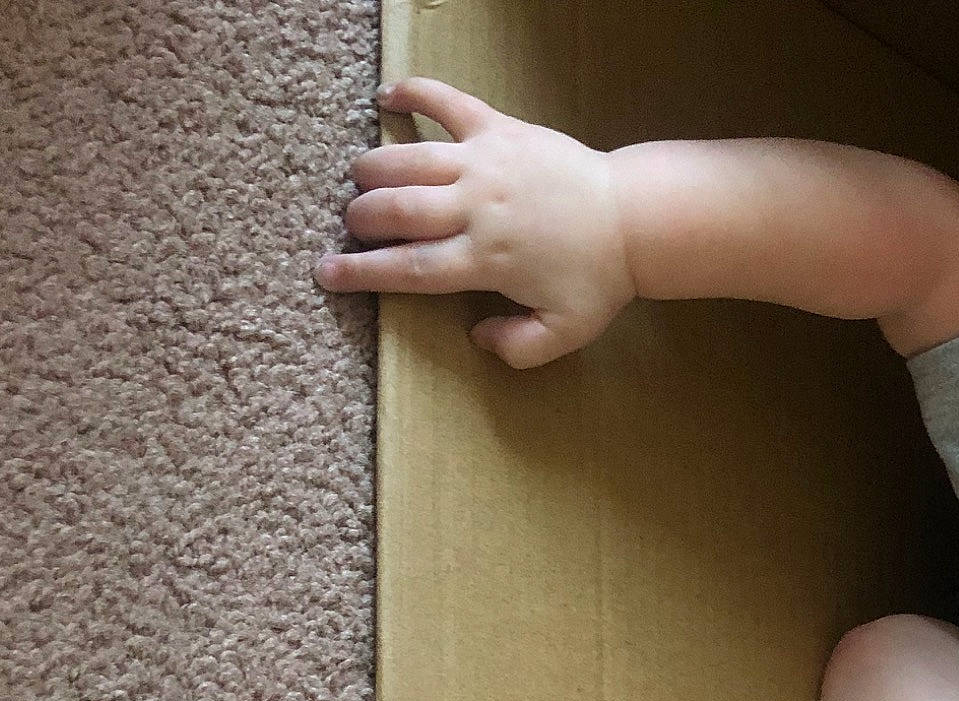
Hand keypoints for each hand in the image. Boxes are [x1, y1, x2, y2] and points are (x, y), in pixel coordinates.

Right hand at [315, 77, 635, 367]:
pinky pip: (448, 103)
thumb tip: (477, 337)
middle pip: (398, 211)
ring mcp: (484, 164)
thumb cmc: (598, 278)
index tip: (325, 272)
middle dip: (363, 218)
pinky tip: (386, 95)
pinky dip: (415, 94)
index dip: (361, 272)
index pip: (407, 269)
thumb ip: (519, 347)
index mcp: (483, 261)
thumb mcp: (565, 332)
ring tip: (359, 179)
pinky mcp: (499, 129)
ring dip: (375, 168)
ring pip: (409, 160)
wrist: (633, 218)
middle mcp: (475, 209)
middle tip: (352, 224)